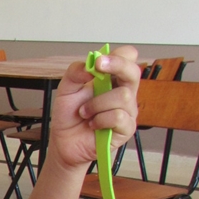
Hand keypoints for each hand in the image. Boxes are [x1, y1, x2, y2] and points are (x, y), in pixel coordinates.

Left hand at [48, 46, 140, 167]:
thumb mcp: (66, 90)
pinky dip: (100, 119)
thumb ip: (75, 73)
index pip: (127, 59)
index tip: (99, 61)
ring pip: (122, 96)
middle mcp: (122, 92)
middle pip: (134, 72)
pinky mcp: (126, 128)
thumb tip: (90, 64)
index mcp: (111, 79)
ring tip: (85, 112)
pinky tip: (93, 124)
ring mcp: (127, 110)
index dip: (118, 56)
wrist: (64, 142)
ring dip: (97, 104)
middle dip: (117, 66)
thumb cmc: (69, 116)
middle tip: (99, 67)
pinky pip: (119, 117)